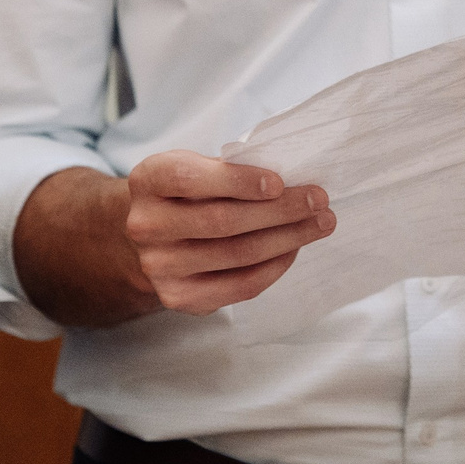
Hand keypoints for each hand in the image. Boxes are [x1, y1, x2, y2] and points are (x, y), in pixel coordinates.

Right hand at [122, 151, 333, 314]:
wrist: (152, 236)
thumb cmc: (188, 192)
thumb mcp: (197, 166)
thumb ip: (232, 169)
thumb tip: (294, 180)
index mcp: (149, 180)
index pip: (191, 179)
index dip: (238, 181)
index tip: (280, 182)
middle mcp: (146, 226)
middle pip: (222, 221)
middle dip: (280, 210)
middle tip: (319, 201)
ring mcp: (159, 267)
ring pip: (237, 254)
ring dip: (287, 238)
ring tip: (319, 224)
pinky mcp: (179, 297)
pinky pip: (239, 286)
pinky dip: (274, 267)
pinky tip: (293, 249)